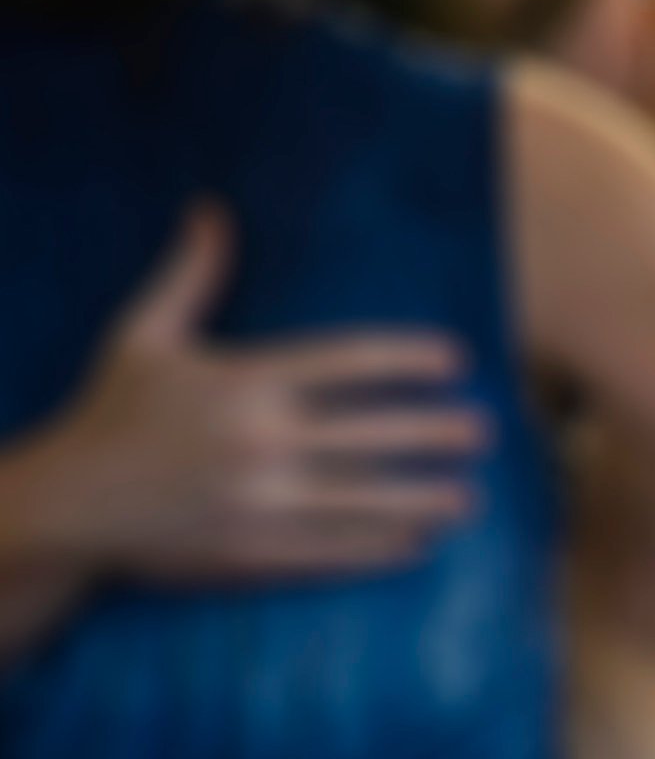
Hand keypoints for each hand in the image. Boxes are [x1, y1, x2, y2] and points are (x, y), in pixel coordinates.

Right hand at [5, 205, 488, 582]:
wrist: (63, 505)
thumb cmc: (110, 413)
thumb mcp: (142, 337)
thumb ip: (190, 274)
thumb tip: (211, 207)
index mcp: (239, 383)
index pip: (345, 363)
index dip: (406, 359)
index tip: (455, 360)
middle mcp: (254, 441)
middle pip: (368, 434)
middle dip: (433, 433)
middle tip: (486, 430)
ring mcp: (254, 501)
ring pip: (361, 499)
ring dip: (423, 498)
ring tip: (472, 496)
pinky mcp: (246, 551)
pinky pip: (329, 550)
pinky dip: (379, 547)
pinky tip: (419, 542)